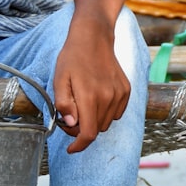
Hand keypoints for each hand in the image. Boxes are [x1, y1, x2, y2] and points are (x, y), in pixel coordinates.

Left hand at [53, 15, 130, 152]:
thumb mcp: (59, 77)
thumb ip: (63, 102)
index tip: (71, 149)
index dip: (78, 146)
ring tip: (82, 104)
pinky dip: (105, 113)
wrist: (94, 36)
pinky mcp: (126, 91)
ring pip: (106, 123)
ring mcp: (120, 94)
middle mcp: (108, 98)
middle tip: (69, 116)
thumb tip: (70, 123)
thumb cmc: (73, 56)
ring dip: (94, 121)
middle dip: (82, 129)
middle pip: (96, 130)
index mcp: (90, 96)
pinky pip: (116, 113)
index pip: (88, 134)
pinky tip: (96, 98)